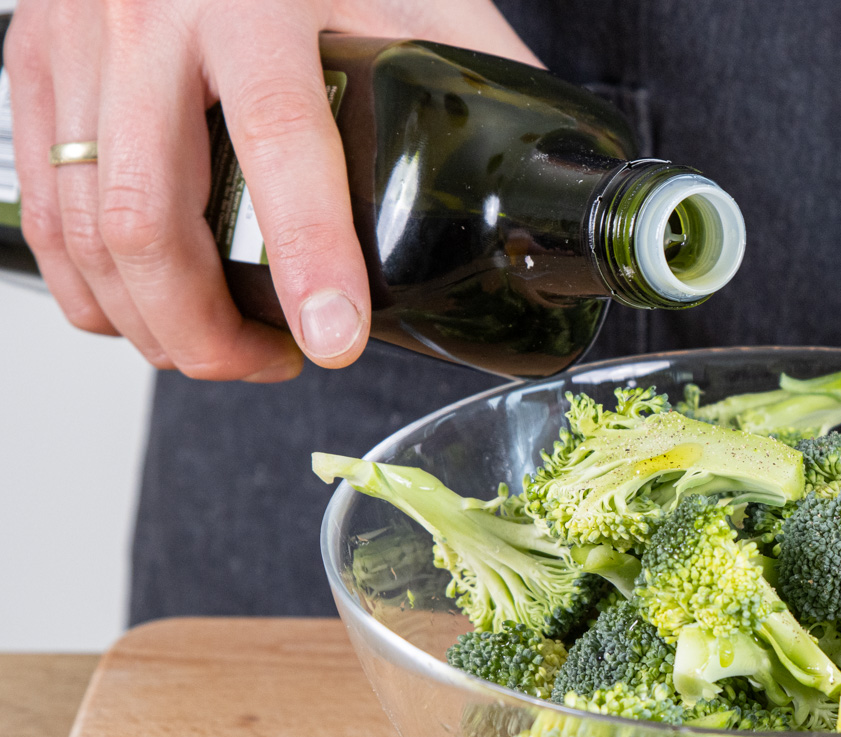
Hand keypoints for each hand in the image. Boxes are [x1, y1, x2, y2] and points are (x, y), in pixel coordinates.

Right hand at [4, 0, 539, 380]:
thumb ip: (480, 69)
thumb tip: (554, 181)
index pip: (277, 141)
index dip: (308, 256)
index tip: (336, 340)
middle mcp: (150, 17)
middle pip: (150, 220)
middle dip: (207, 333)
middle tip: (277, 363)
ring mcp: (76, 42)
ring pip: (87, 232)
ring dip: (155, 325)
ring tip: (230, 348)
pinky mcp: (33, 65)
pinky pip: (47, 212)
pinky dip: (96, 289)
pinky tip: (155, 311)